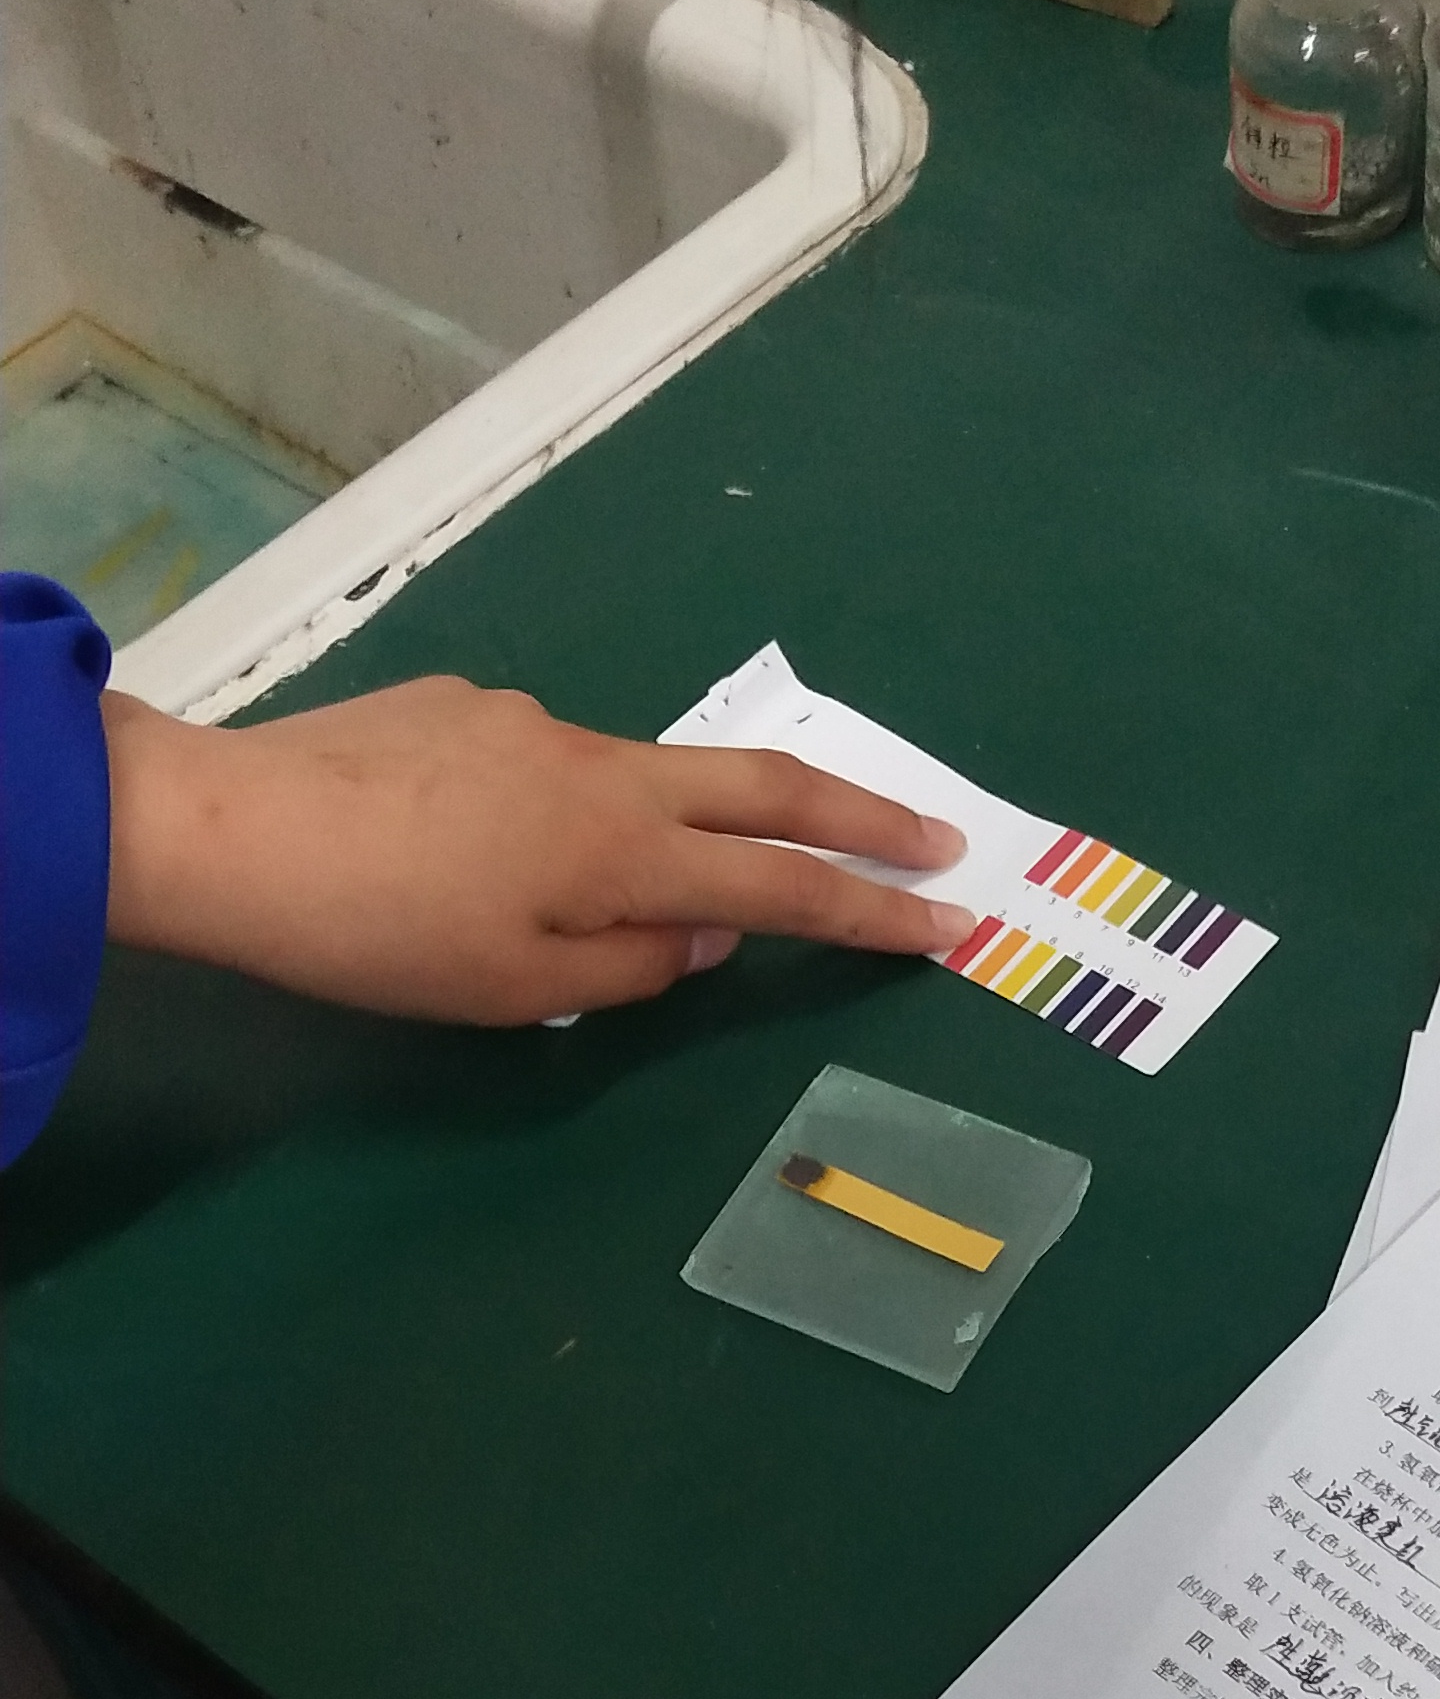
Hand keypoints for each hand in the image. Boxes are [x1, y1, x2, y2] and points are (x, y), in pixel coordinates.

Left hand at [101, 677, 975, 1022]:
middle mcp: (602, 769)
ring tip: (607, 895)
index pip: (783, 886)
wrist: (231, 829)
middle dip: (861, 816)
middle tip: (935, 839)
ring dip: (679, 826)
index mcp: (624, 850)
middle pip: (764, 786)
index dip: (873, 911)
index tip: (949, 923)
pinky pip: (548, 767)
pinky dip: (555, 816)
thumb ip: (632, 965)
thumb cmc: (377, 936)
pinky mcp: (471, 707)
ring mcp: (537, 723)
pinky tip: (467, 860)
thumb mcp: (516, 991)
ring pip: (644, 778)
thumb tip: (708, 935)